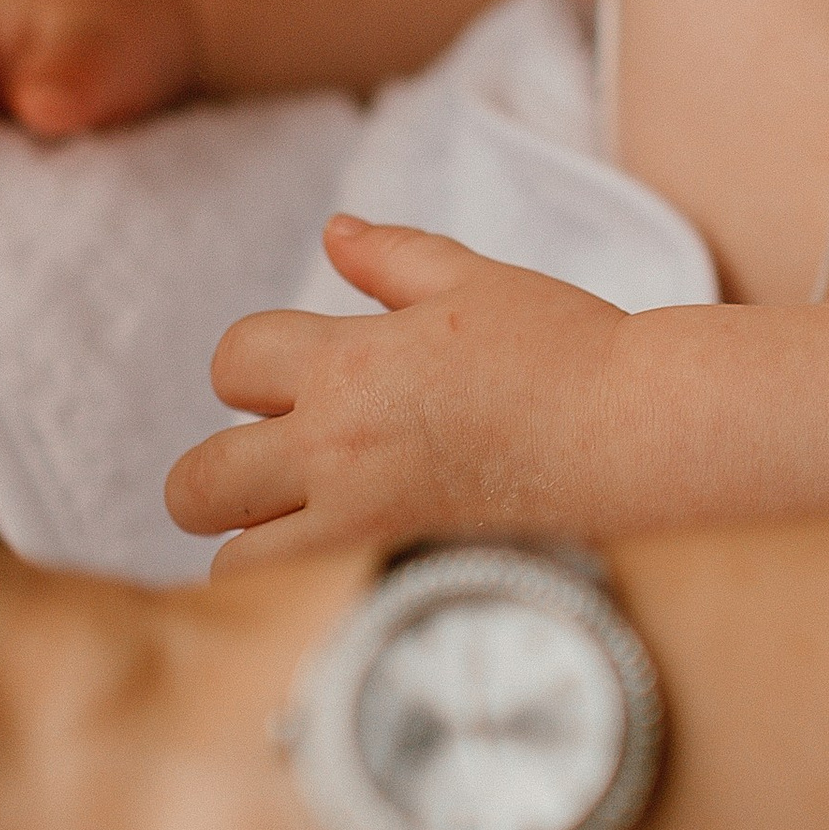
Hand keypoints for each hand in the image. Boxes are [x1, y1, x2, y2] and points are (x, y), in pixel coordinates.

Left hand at [167, 217, 632, 565]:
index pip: (232, 361)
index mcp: (350, 364)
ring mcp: (360, 523)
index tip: (299, 372)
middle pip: (196, 482)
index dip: (254, 362)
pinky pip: (292, 596)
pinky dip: (289, 581)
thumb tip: (334, 233)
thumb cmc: (561, 346)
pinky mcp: (393, 570)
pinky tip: (328, 555)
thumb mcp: (470, 279)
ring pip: (232, 558)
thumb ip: (390, 256)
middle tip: (271, 457)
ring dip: (247, 534)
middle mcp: (337, 449)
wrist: (632, 431)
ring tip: (296, 516)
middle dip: (215, 467)